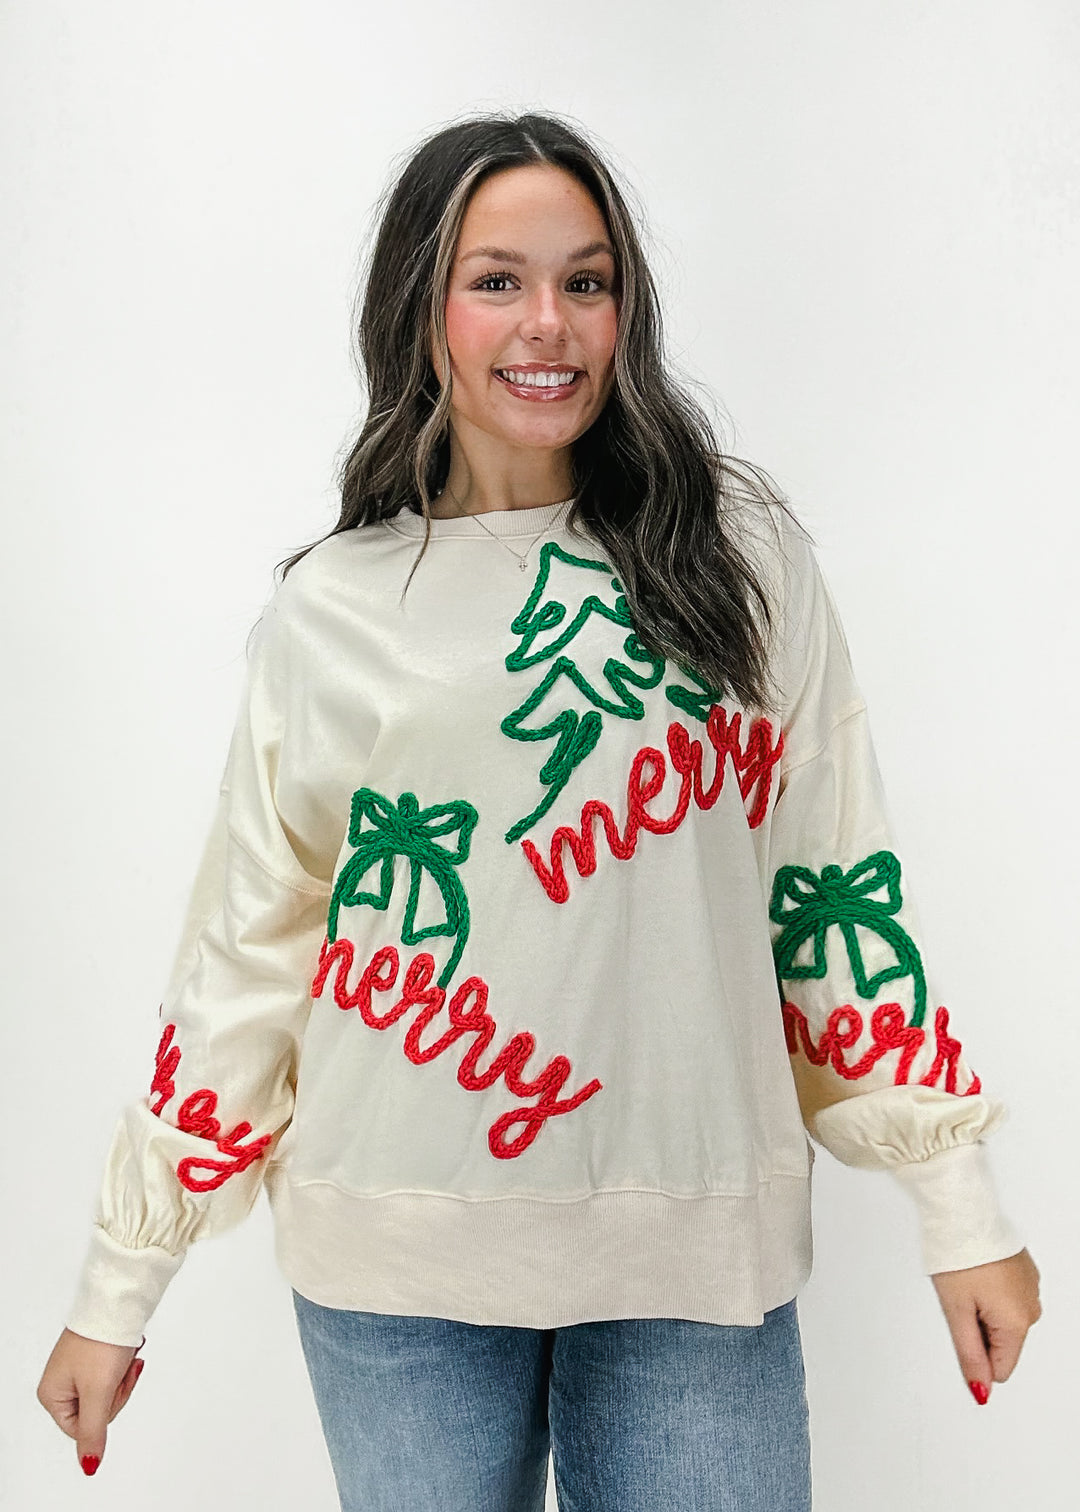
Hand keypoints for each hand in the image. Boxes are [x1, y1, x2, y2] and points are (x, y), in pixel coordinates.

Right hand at [36, 1327, 146, 1474]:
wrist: (117, 1301)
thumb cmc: (101, 1340)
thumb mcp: (98, 1392)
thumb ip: (93, 1431)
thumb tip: (89, 1463)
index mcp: (51, 1394)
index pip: (80, 1429)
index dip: (103, 1413)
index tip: (111, 1389)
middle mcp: (61, 1382)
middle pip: (97, 1411)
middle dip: (116, 1391)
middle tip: (119, 1371)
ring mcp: (78, 1368)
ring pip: (108, 1392)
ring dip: (122, 1376)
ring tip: (124, 1358)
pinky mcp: (94, 1356)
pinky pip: (113, 1373)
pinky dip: (124, 1364)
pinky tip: (127, 1352)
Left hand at [930, 1247, 1040, 1402]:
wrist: (964, 1213)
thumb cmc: (958, 1257)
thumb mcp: (956, 1312)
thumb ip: (969, 1355)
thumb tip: (980, 1390)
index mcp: (1017, 1322)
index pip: (1000, 1368)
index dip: (975, 1355)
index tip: (961, 1327)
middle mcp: (1031, 1308)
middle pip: (1003, 1343)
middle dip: (979, 1330)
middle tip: (961, 1301)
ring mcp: (1031, 1288)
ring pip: (1005, 1320)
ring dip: (984, 1310)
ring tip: (968, 1284)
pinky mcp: (1025, 1272)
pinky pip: (1008, 1298)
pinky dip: (992, 1293)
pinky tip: (978, 1273)